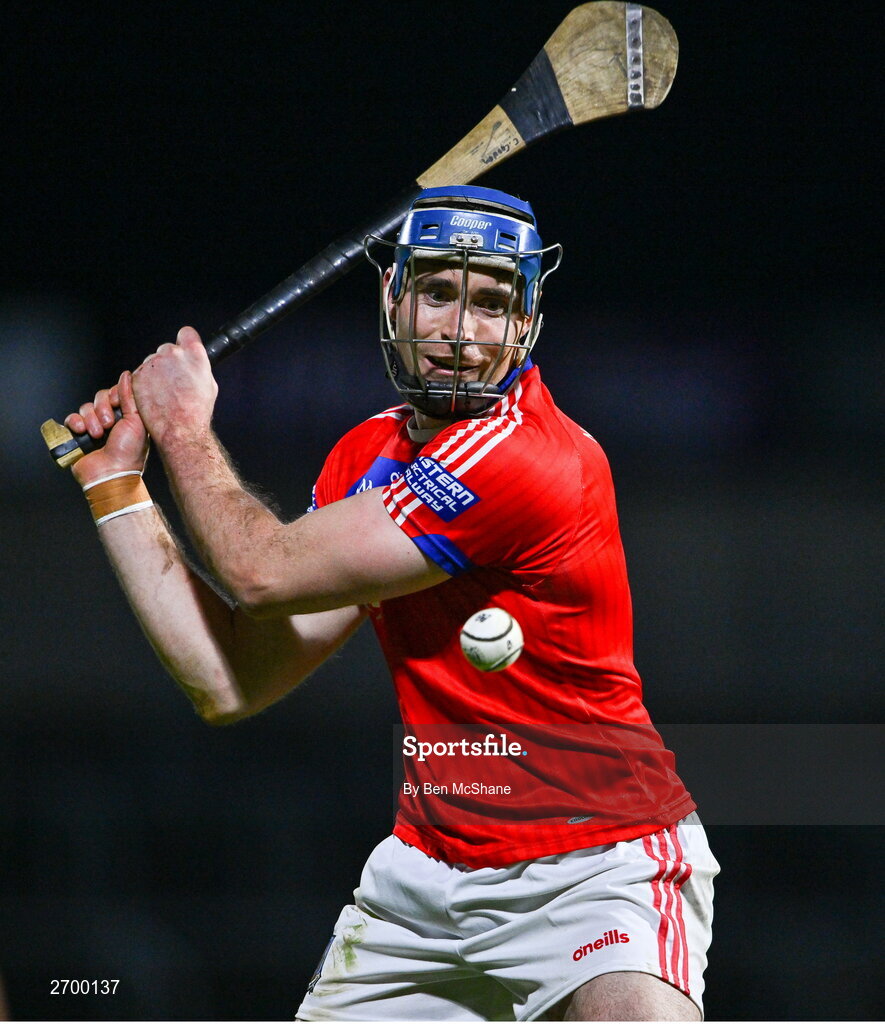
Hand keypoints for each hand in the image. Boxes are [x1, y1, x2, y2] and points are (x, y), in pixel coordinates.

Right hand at [65, 371, 148, 486]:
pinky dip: (75, 423)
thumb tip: (128, 375)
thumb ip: (131, 397)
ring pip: (85, 408)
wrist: (112, 474)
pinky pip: (71, 419)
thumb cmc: (129, 452)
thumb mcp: (137, 421)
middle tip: (110, 424)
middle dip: (103, 409)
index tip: (117, 403)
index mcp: (126, 416)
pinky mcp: (77, 435)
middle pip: (99, 398)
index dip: (114, 395)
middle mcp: (110, 420)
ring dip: (91, 420)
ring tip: (98, 435)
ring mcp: (93, 427)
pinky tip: (82, 432)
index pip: (115, 393)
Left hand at [131, 326, 217, 446]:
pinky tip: (154, 399)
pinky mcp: (138, 376)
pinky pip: (141, 375)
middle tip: (173, 381)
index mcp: (194, 353)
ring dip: (156, 374)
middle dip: (169, 362)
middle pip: (168, 349)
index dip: (185, 342)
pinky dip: (145, 385)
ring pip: (152, 363)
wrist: (180, 429)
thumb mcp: (209, 385)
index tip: (184, 350)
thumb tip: (195, 363)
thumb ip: (199, 368)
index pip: (186, 333)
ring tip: (164, 395)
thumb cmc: (197, 411)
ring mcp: (153, 364)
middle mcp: (172, 353)